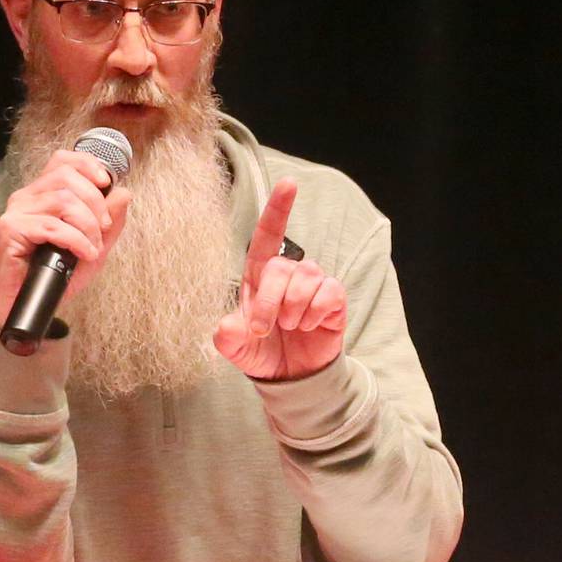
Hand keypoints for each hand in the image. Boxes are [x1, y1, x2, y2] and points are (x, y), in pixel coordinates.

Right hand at [0, 150, 132, 328]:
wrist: (33, 308)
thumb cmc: (57, 277)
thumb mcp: (94, 247)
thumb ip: (110, 222)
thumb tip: (124, 192)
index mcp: (43, 193)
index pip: (64, 161)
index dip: (88, 165)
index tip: (107, 183)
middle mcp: (27, 197)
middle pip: (67, 176)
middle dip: (95, 203)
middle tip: (102, 230)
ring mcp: (16, 212)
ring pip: (62, 199)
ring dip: (87, 226)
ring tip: (92, 248)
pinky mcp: (10, 229)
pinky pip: (52, 226)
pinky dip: (76, 241)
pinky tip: (84, 254)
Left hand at [214, 178, 346, 379]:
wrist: (292, 377)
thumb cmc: (262, 352)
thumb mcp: (237, 349)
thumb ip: (228, 338)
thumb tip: (227, 328)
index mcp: (260, 275)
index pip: (268, 235)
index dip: (278, 208)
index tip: (289, 184)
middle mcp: (288, 274)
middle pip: (281, 267)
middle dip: (269, 301)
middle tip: (263, 329)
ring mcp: (313, 284)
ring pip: (306, 278)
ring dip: (293, 309)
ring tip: (290, 328)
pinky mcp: (333, 299)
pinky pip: (328, 292)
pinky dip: (315, 312)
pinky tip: (310, 325)